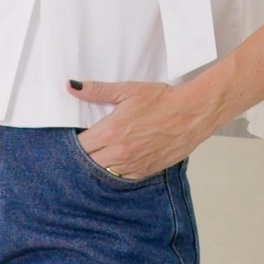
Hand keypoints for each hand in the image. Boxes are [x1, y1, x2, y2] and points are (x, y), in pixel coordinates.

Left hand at [70, 74, 227, 176]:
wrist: (192, 114)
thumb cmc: (162, 100)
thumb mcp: (127, 90)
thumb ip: (97, 90)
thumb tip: (71, 86)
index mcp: (110, 132)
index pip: (80, 145)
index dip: (78, 141)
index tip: (81, 135)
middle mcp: (118, 153)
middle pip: (89, 162)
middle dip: (88, 153)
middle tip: (93, 143)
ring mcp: (132, 165)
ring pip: (104, 172)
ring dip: (101, 163)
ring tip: (106, 151)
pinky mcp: (145, 171)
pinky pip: (122, 177)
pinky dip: (118, 169)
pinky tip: (121, 159)